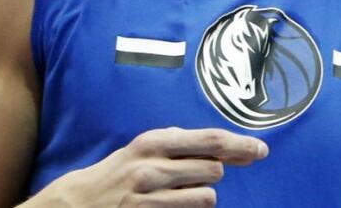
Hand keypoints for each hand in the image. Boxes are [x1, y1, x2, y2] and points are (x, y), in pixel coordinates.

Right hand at [27, 127, 268, 206]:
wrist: (79, 202)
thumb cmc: (118, 173)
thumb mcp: (144, 149)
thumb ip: (179, 146)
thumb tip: (225, 147)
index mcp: (153, 141)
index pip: (209, 139)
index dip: (240, 145)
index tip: (261, 150)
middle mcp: (152, 165)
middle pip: (213, 169)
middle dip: (215, 173)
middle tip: (205, 175)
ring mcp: (149, 195)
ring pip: (206, 196)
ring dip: (203, 196)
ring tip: (184, 194)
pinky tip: (177, 206)